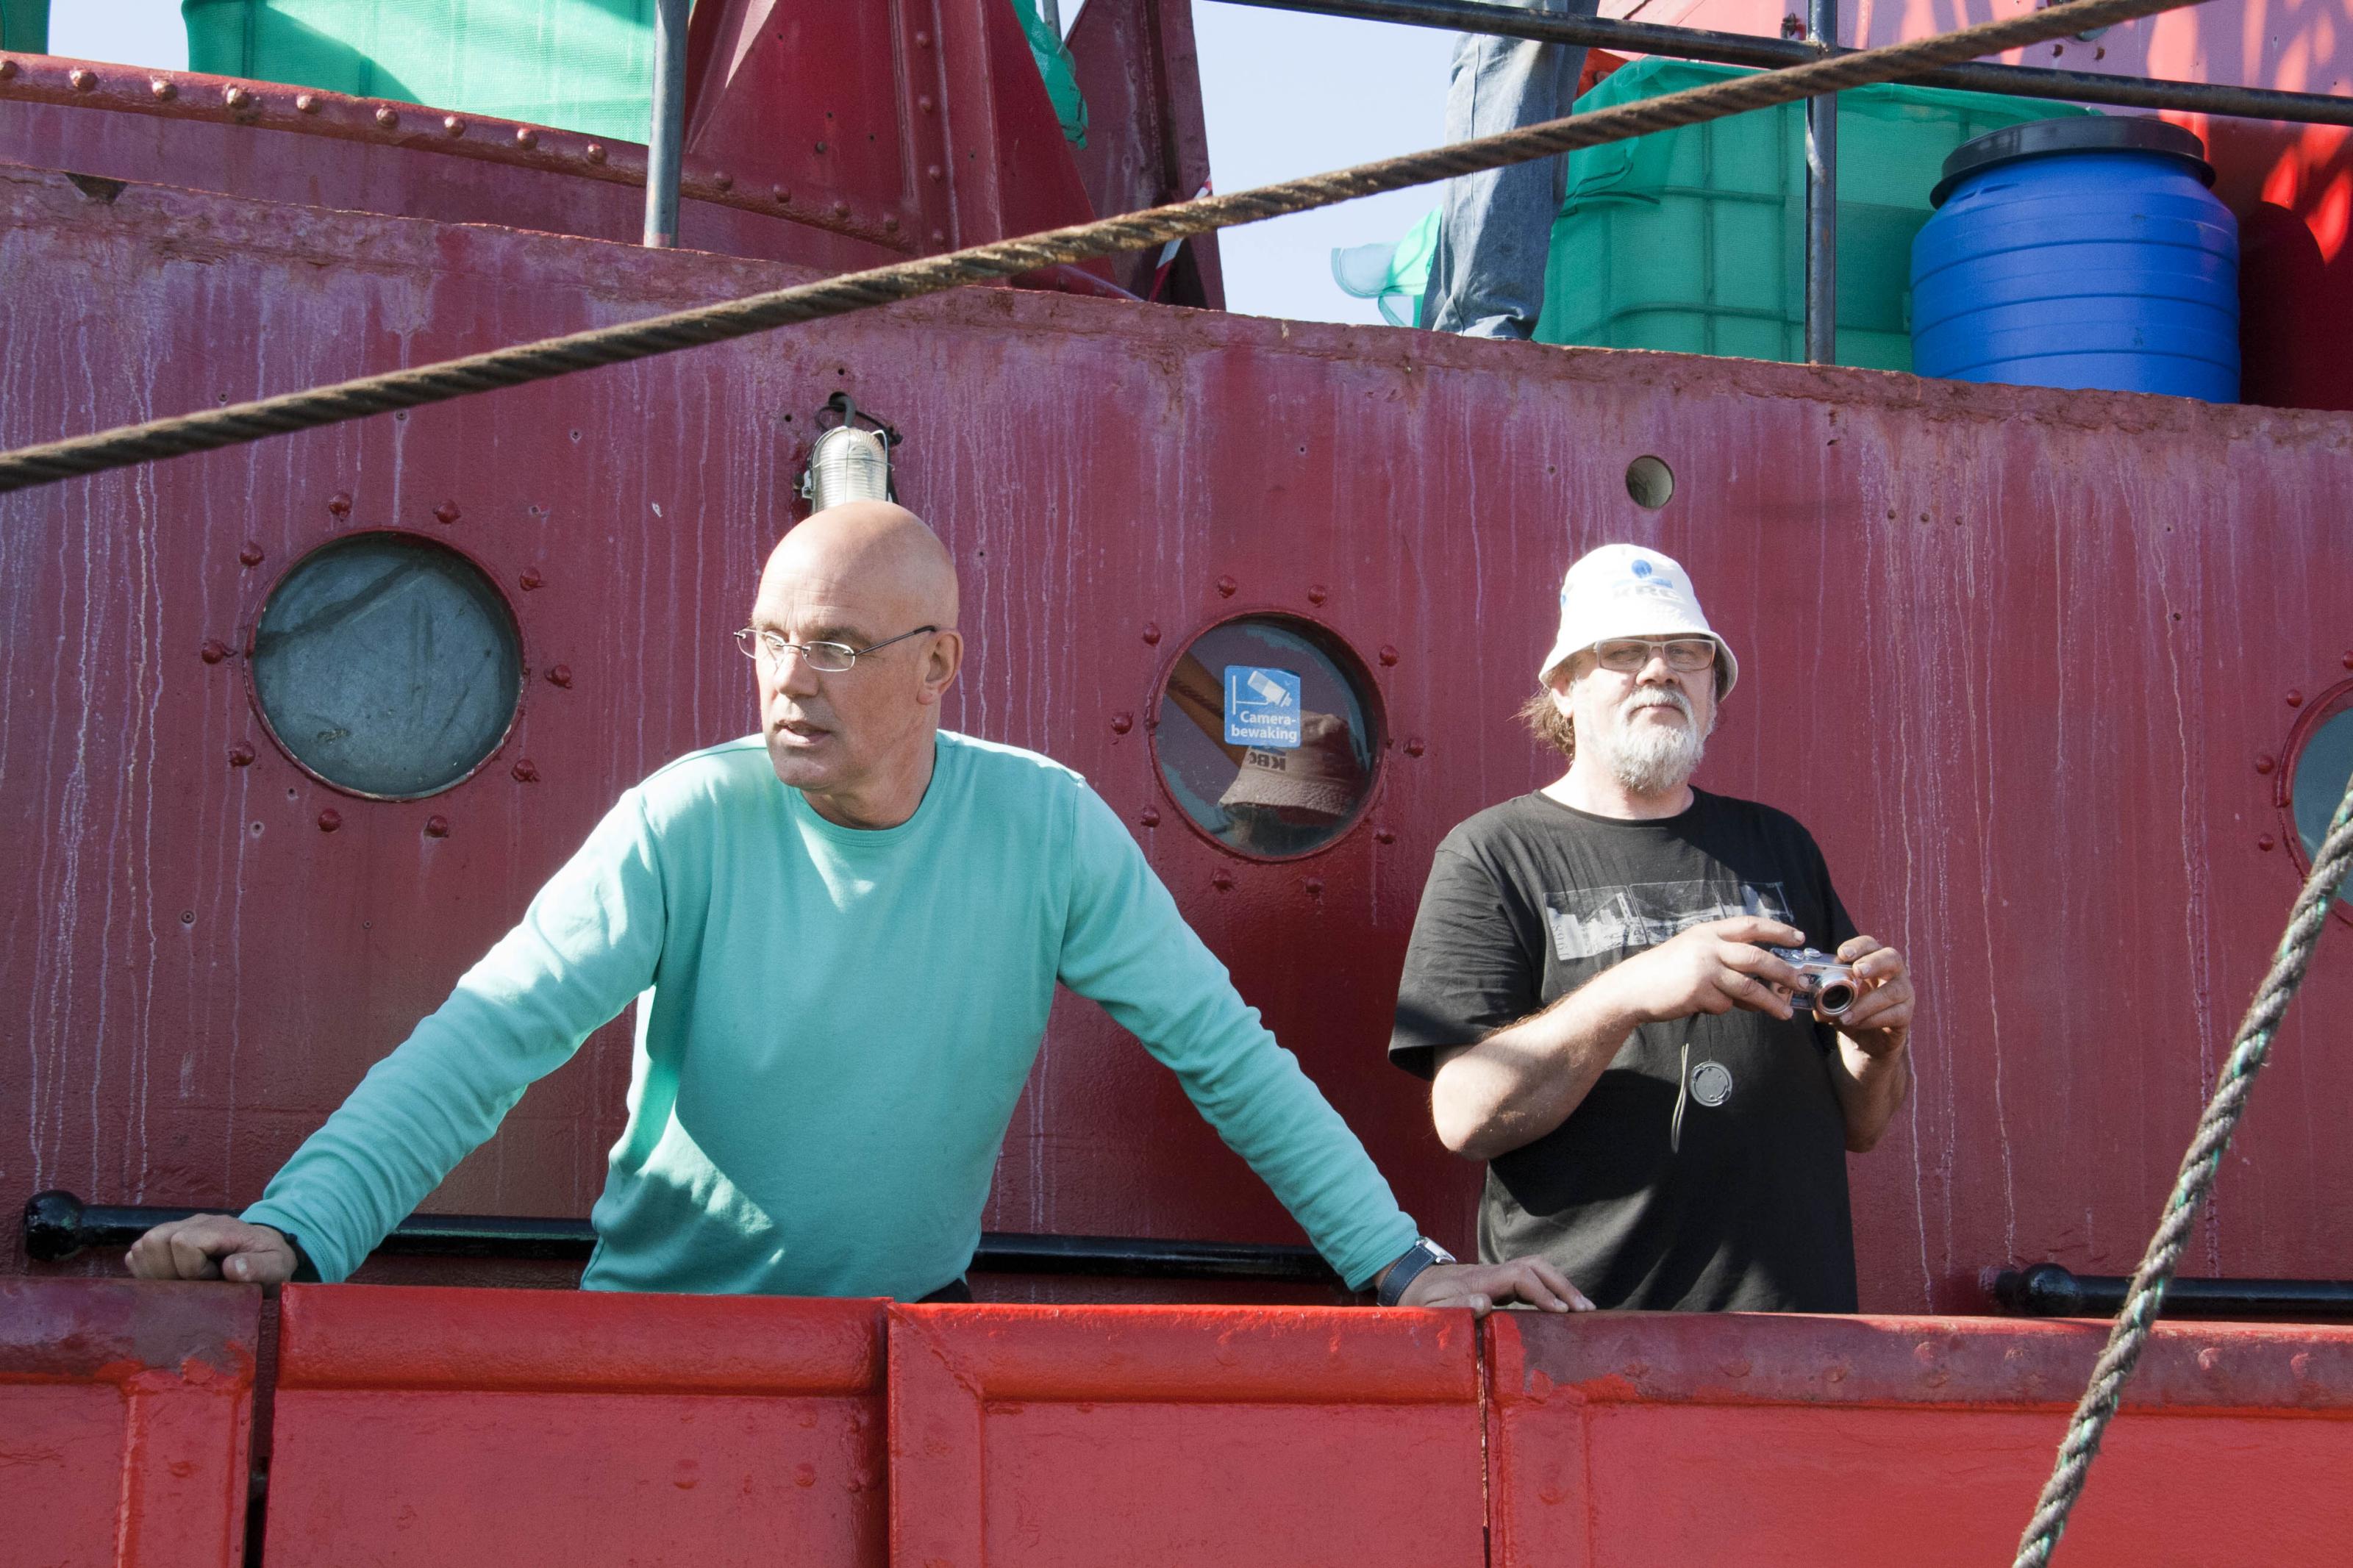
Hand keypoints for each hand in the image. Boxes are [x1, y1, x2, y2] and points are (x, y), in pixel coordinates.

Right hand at [124, 1215, 297, 1285]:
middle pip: (154, 1241)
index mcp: (220, 1228)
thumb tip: (232, 1268)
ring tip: (182, 1282)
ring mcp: (177, 1229)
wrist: (265, 1249)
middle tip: (192, 1284)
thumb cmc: (269, 1259)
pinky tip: (170, 1281)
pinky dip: (147, 1272)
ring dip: (154, 1272)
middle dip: (167, 1271)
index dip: (191, 1268)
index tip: (212, 1279)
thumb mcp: (276, 1266)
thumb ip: (259, 1267)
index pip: (183, 1242)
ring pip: (141, 1246)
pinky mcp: (165, 1241)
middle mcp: (194, 1224)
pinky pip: (137, 1254)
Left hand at [1395, 1257, 1595, 1316]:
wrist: (1412, 1282)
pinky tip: (1564, 1307)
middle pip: (1537, 1266)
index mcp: (1482, 1279)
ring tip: (1584, 1308)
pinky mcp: (1500, 1283)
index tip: (1561, 1312)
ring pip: (1538, 1269)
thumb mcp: (1432, 1307)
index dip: (1543, 1292)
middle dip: (1563, 1285)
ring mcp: (1499, 1276)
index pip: (1521, 1277)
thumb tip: (1485, 1304)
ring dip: (1562, 1285)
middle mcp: (1495, 1273)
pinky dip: (1552, 1289)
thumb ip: (1457, 1305)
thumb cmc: (1422, 1299)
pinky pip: (1532, 1280)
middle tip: (1586, 1309)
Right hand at [1603, 916, 1807, 1024]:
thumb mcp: (1694, 953)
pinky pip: (1725, 1005)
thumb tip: (1760, 980)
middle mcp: (1709, 946)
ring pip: (1750, 987)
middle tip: (1803, 983)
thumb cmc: (1665, 971)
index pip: (1751, 925)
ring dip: (1771, 1002)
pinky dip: (1725, 1008)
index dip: (1778, 930)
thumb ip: (1724, 959)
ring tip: (1786, 1013)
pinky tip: (1711, 1006)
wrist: (1633, 987)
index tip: (1799, 937)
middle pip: (1758, 957)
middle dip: (1785, 971)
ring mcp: (1704, 969)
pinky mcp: (1699, 991)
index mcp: (1709, 932)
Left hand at [1827, 935, 1912, 1056]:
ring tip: (1845, 1016)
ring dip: (1866, 1003)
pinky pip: (1894, 1014)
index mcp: (1873, 962)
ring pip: (1892, 991)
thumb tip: (1814, 998)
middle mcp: (1892, 973)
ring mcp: (1903, 993)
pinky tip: (1857, 1024)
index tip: (1843, 953)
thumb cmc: (1851, 1013)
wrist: (1866, 1041)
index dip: (1858, 946)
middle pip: (1891, 958)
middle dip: (1874, 962)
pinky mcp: (1906, 1015)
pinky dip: (1873, 1019)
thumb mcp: (1833, 1003)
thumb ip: (1824, 998)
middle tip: (1857, 971)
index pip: (1869, 945)